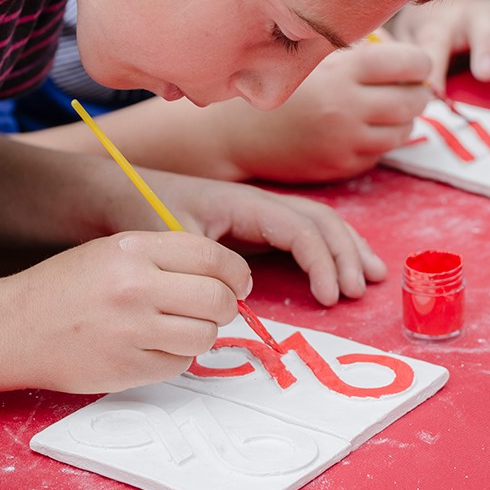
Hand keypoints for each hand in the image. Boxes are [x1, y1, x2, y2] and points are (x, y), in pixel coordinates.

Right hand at [7, 231, 250, 392]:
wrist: (13, 327)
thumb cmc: (64, 287)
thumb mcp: (112, 252)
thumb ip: (165, 257)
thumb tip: (224, 275)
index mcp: (133, 250)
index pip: (211, 256)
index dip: (235, 272)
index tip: (239, 282)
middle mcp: (135, 288)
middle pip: (217, 299)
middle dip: (227, 306)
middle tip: (216, 309)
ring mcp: (131, 331)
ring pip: (204, 335)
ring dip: (200, 334)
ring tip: (176, 327)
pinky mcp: (128, 368)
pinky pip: (179, 365)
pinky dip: (174, 358)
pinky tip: (150, 346)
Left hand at [132, 168, 388, 306]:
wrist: (117, 193)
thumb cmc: (141, 211)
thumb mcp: (167, 237)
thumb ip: (202, 262)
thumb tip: (238, 292)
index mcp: (243, 202)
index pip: (299, 227)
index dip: (321, 260)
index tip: (330, 296)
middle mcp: (258, 203)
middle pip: (320, 219)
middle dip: (346, 252)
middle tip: (358, 291)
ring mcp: (259, 213)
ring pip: (318, 222)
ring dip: (348, 248)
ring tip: (372, 278)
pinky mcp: (254, 228)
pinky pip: (303, 233)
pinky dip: (330, 249)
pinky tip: (344, 270)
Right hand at [212, 43, 431, 183]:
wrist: (235, 133)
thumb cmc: (277, 86)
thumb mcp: (313, 56)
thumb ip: (359, 51)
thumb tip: (410, 55)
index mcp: (342, 71)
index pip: (412, 63)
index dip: (420, 63)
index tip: (414, 64)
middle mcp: (347, 107)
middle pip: (415, 100)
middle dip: (417, 92)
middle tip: (407, 87)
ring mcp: (345, 141)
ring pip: (404, 131)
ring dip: (402, 119)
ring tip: (384, 108)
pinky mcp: (340, 167)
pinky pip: (380, 153)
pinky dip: (378, 140)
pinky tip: (359, 129)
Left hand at [389, 0, 489, 89]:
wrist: (440, 4)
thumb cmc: (424, 38)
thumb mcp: (406, 49)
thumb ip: (400, 66)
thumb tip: (389, 87)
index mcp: (437, 24)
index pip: (433, 41)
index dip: (432, 65)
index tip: (432, 92)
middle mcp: (472, 15)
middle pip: (482, 22)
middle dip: (485, 46)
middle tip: (486, 73)